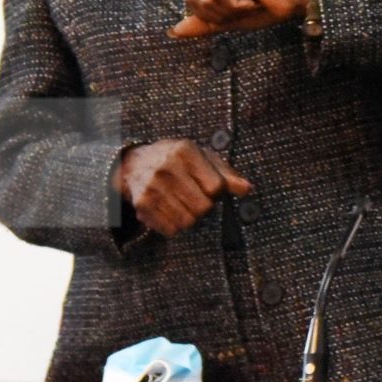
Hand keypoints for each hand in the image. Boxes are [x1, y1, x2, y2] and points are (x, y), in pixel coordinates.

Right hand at [114, 139, 252, 235]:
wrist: (134, 162)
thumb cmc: (176, 160)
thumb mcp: (202, 158)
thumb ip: (226, 174)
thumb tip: (247, 189)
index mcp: (185, 151)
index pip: (215, 187)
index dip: (216, 192)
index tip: (208, 187)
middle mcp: (167, 168)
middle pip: (203, 207)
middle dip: (204, 207)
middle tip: (195, 198)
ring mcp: (153, 186)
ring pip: (187, 221)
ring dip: (190, 217)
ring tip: (182, 203)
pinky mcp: (142, 204)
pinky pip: (170, 230)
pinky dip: (174, 225)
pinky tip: (170, 210)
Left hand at [169, 0, 307, 38]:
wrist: (295, 5)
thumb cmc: (265, 9)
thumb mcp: (228, 21)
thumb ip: (202, 24)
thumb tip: (172, 32)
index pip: (190, 1)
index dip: (210, 17)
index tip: (237, 11)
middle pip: (193, 1)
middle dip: (218, 15)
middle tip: (243, 8)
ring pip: (205, 0)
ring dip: (229, 11)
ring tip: (250, 3)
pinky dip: (236, 7)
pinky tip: (254, 0)